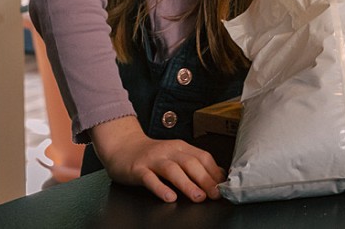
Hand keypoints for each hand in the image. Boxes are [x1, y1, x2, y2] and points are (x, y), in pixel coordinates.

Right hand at [90, 115, 224, 202]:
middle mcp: (169, 151)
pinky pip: (150, 179)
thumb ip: (194, 163)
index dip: (214, 172)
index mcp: (181, 147)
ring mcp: (153, 160)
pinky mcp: (138, 170)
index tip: (223, 186)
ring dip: (187, 184)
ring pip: (173, 171)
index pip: (202, 157)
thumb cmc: (152, 155)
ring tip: (198, 197)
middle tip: (214, 194)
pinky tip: (169, 198)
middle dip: (205, 180)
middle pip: (191, 163)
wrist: (122, 147)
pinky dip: (161, 189)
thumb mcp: (175, 155)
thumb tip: (218, 174)